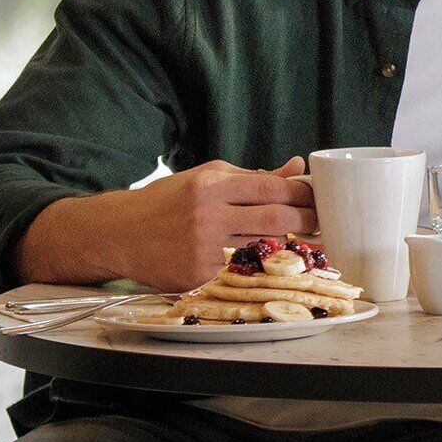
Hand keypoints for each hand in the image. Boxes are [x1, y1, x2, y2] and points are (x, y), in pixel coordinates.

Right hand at [22, 157, 312, 292]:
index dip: (302, 194)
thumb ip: (251, 175)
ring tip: (302, 241)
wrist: (118, 233)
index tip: (319, 197)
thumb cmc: (167, 201)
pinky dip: (247, 263)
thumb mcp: (205, 177)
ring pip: (260, 246)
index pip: (272, 188)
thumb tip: (295, 167)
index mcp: (211, 183)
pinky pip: (235, 268)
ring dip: (284, 245)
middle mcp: (208, 214)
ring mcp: (202, 247)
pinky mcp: (197, 274)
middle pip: (275, 219)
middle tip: (323, 223)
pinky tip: (254, 261)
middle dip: (306, 221)